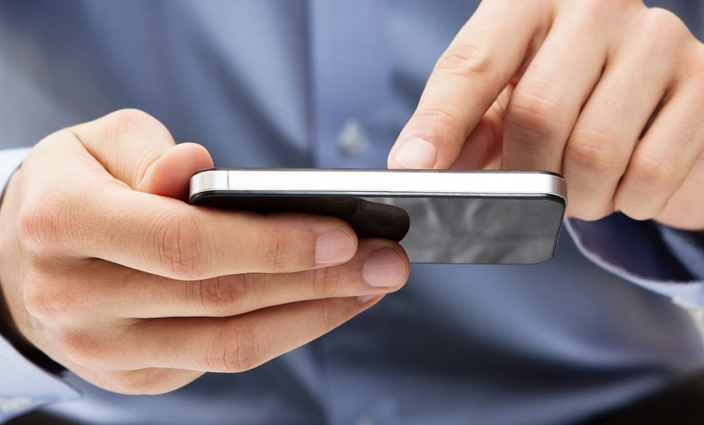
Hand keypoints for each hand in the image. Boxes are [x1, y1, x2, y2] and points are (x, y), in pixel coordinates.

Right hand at [0, 110, 408, 393]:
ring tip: (373, 285)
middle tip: (387, 262)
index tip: (346, 233)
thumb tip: (200, 168)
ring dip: (316, 315)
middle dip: (319, 280)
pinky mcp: (136, 377)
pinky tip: (327, 304)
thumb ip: (150, 151)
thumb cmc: (74, 188)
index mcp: (65, 223)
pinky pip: (224, 359)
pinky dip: (286, 332)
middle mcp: (77, 298)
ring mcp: (106, 350)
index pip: (188, 242)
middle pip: (222, 298)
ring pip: (231, 344)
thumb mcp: (97, 143)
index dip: (273, 243)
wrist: (22, 261)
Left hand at [388, 0, 703, 231]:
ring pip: (596, 149)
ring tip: (585, 193)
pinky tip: (632, 186)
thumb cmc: (582, 111)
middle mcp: (598, 5)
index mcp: (533, 3)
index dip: (440, 121)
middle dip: (529, 176)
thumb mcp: (512, 112)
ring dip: (581, 197)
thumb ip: (467, 131)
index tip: (412, 168)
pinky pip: (652, 171)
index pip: (474, 62)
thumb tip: (416, 167)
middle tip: (536, 195)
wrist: (682, 122)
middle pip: (538, 111)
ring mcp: (661, 37)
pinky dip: (632, 201)